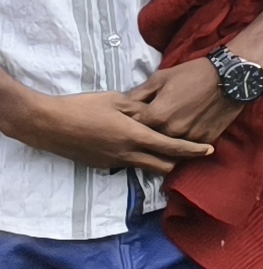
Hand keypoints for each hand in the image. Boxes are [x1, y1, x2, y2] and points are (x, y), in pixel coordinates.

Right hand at [0, 86, 215, 173]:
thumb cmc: (82, 107)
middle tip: (191, 152)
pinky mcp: (101, 165)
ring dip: (160, 162)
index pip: (173, 148)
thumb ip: (141, 109)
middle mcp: (127, 155)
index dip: (193, 150)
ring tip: (168, 151)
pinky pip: (128, 165)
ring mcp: (113, 163)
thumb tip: (155, 114)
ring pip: (146, 167)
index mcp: (135, 137)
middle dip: (180, 162)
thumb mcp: (116, 100)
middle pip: (164, 166)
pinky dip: (139, 159)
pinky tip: (138, 148)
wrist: (47, 124)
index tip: (209, 150)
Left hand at [125, 57, 241, 144]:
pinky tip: (186, 130)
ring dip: (167, 138)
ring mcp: (190, 137)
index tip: (130, 117)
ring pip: (171, 144)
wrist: (229, 78)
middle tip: (149, 124)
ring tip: (169, 127)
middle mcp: (171, 131)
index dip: (131, 120)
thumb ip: (139, 94)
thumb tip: (123, 104)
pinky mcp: (206, 139)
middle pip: (151, 138)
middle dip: (147, 131)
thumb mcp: (160, 78)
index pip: (134, 125)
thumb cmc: (191, 74)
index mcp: (156, 116)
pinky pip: (190, 144)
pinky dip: (186, 139)